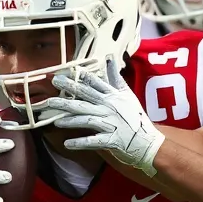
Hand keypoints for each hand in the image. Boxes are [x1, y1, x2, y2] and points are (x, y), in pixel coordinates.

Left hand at [47, 66, 164, 176]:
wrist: (148, 141)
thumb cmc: (135, 117)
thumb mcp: (127, 94)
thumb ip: (115, 77)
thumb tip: (109, 57)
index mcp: (113, 96)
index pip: (95, 84)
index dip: (80, 78)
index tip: (65, 73)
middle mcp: (110, 108)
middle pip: (87, 97)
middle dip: (70, 90)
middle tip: (53, 85)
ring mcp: (111, 124)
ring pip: (87, 119)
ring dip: (71, 120)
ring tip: (56, 121)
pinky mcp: (112, 140)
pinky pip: (94, 141)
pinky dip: (80, 142)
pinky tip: (67, 144)